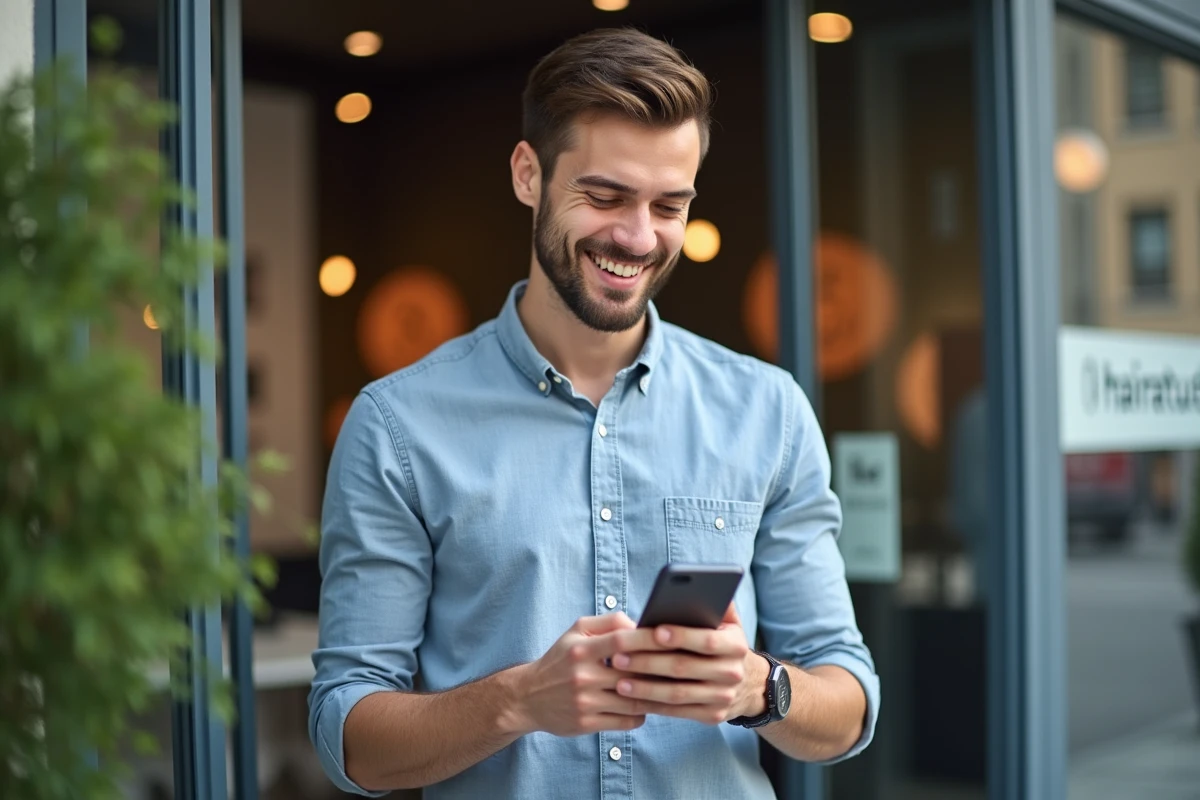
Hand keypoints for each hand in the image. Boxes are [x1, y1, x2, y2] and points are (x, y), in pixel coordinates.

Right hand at [507, 613, 665, 736]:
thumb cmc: (560, 659)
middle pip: (633, 674)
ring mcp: (585, 702)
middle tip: (681, 668)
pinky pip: (627, 721)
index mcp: (581, 649)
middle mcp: (582, 676)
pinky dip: (641, 714)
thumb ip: (609, 622)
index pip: (622, 640)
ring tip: (668, 689)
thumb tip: (641, 625)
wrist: (528, 697)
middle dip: (660, 671)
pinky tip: (645, 706)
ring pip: (635, 701)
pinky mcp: (587, 724)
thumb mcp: (576, 632)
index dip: (650, 639)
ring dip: (655, 696)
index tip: (673, 638)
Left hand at [609, 603, 768, 724]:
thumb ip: (719, 604)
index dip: (681, 636)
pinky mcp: (712, 716)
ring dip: (645, 687)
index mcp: (736, 645)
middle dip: (648, 661)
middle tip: (618, 656)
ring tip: (618, 680)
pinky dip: (652, 704)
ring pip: (677, 693)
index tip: (654, 630)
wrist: (752, 686)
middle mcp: (732, 673)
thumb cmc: (726, 645)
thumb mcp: (731, 624)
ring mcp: (722, 698)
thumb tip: (703, 584)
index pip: (707, 640)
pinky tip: (631, 697)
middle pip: (684, 667)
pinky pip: (677, 711)